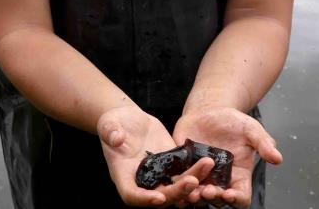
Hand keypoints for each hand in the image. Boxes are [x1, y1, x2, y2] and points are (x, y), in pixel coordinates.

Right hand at [98, 105, 215, 206]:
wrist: (127, 119)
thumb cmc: (113, 124)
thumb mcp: (108, 126)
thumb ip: (111, 133)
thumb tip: (116, 138)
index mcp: (123, 176)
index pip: (132, 195)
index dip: (145, 200)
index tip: (159, 197)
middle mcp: (143, 181)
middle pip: (161, 196)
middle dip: (178, 191)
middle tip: (193, 182)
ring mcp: (159, 174)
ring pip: (177, 186)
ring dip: (193, 181)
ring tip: (207, 165)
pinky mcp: (171, 164)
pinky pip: (184, 172)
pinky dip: (197, 171)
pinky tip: (209, 162)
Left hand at [173, 107, 282, 207]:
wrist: (209, 110)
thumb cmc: (233, 121)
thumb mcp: (251, 129)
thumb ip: (263, 143)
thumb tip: (278, 158)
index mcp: (238, 176)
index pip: (241, 196)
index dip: (237, 199)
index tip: (230, 194)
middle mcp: (220, 180)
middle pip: (218, 200)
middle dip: (214, 198)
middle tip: (208, 191)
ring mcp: (201, 176)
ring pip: (198, 195)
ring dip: (194, 196)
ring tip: (192, 191)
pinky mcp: (184, 168)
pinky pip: (180, 181)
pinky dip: (178, 185)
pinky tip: (176, 183)